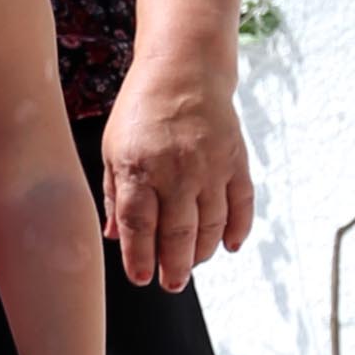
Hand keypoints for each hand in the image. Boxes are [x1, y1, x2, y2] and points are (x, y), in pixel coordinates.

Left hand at [100, 58, 250, 290]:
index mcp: (137, 168)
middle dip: (174, 266)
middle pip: (177, 232)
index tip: (141, 278)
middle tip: (171, 284)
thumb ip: (114, 194)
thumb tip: (114, 237)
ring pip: (211, 225)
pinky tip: (228, 246)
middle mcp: (175, 170)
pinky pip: (241, 204)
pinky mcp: (235, 160)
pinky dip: (237, 229)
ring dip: (202, 253)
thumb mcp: (113, 149)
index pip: (138, 225)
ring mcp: (209, 166)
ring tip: (192, 266)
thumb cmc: (142, 110)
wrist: (185, 71)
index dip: (139, 257)